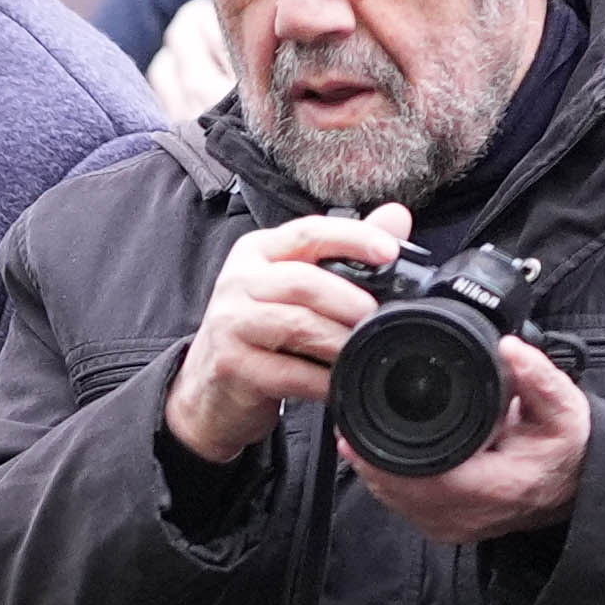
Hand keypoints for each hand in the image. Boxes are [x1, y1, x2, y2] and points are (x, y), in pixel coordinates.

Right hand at [166, 207, 412, 461]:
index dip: (352, 238)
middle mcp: (238, 281)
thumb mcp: (296, 283)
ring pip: (297, 325)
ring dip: (339, 341)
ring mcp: (229, 323)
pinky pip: (288, 372)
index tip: (389, 252)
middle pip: (303, 281)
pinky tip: (337, 384)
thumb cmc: (260, 331)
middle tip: (376, 318)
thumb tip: (396, 216)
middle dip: (349, 300)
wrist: (208, 388)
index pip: (309, 231)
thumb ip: (345, 249)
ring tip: (360, 351)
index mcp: (258, 251)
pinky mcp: (230, 364)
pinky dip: (321, 381)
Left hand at [346, 330, 592, 548]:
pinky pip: (405, 509)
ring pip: (397, 503)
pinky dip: (389, 485)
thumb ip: (539, 377)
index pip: (424, 480)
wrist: (577, 485)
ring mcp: (457, 527)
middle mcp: (470, 515)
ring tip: (356, 438)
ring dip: (375, 472)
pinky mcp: (448, 530)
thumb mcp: (564, 408)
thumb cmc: (567, 447)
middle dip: (370, 459)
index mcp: (495, 486)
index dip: (384, 458)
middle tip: (347, 426)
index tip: (357, 432)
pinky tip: (378, 460)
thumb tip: (510, 347)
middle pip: (399, 492)